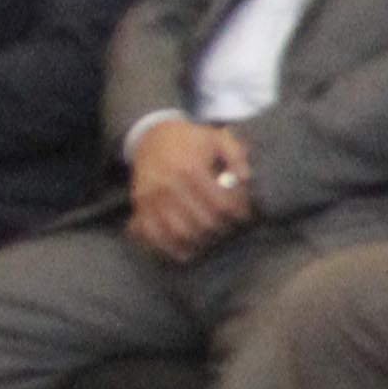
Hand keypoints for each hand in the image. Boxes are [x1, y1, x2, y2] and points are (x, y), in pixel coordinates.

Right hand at [126, 118, 257, 262]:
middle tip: (233, 229)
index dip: (240, 214)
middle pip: (204, 223)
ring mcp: (151, 199)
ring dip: (202, 242)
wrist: (152, 137)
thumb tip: (247, 180)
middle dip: (224, 230)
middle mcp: (168, 186)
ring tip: (215, 237)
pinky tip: (188, 251)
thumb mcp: (218, 138)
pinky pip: (152, 237)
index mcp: (190, 169)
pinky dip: (170, 249)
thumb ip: (237, 156)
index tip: (247, 216)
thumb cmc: (191, 140)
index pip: (222, 204)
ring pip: (181, 234)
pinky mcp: (139, 208)